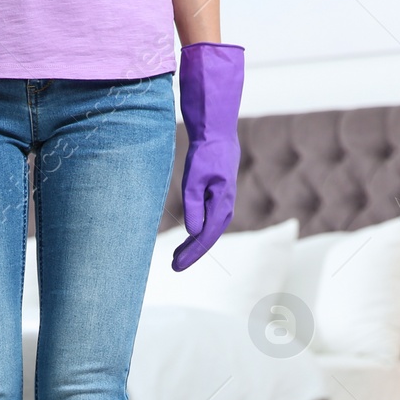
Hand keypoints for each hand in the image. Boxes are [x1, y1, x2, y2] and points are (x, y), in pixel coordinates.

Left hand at [173, 43, 243, 271]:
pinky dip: (197, 232)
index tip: (176, 266)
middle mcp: (225, 207)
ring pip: (209, 231)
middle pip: (208, 238)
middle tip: (174, 266)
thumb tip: (193, 231)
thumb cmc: (205, 153)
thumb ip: (193, 205)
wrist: (217, 133)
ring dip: (194, 245)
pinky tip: (188, 237)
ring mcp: (223, 203)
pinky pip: (209, 221)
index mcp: (222, 204)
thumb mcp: (194, 179)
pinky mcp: (218, 198)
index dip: (191, 254)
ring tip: (177, 257)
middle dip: (192, 253)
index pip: (206, 237)